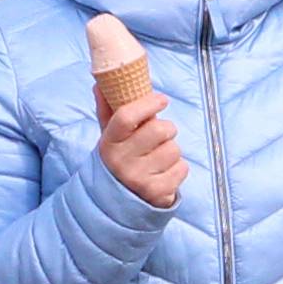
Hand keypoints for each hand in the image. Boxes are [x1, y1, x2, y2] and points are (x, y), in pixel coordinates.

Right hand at [97, 89, 186, 209]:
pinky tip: (164, 172)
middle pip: (158, 130)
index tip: (162, 99)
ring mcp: (139, 179)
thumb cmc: (119, 157)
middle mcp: (122, 162)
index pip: (126, 116)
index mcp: (109, 143)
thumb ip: (107, 109)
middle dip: (166, 128)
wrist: (116, 200)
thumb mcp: (109, 136)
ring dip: (172, 149)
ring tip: (160, 156)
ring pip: (174, 149)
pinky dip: (178, 168)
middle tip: (162, 133)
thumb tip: (99, 83)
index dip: (147, 104)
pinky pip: (182, 168)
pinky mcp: (157, 193)